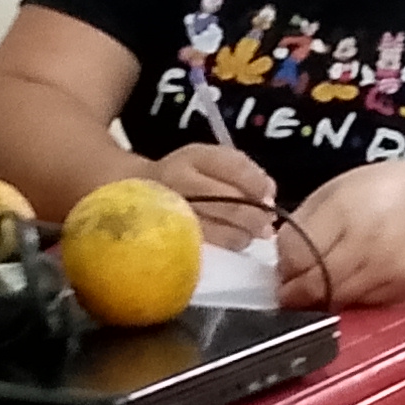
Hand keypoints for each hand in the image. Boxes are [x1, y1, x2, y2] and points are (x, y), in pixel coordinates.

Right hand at [144, 140, 278, 249]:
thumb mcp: (211, 161)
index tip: (269, 196)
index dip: (257, 183)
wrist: (135, 191)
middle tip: (266, 226)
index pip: (234, 166)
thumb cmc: (186, 177)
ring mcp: (169, 212)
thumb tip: (269, 195)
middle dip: (254, 216)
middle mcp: (177, 181)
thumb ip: (244, 172)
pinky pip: (206, 247)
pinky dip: (226, 246)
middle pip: (228, 201)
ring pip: (218, 230)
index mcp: (193, 157)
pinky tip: (231, 242)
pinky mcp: (167, 239)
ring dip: (242, 235)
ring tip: (248, 234)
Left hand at [275, 153, 404, 310]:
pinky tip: (349, 280)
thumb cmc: (377, 188)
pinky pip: (362, 304)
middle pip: (315, 285)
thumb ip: (302, 225)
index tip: (280, 268)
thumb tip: (281, 263)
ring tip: (317, 283)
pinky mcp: (402, 287)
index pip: (297, 256)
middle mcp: (367, 244)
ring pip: (336, 301)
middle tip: (288, 288)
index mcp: (344, 211)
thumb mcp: (332, 191)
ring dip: (319, 298)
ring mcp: (387, 269)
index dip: (282, 267)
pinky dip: (348, 298)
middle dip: (295, 291)